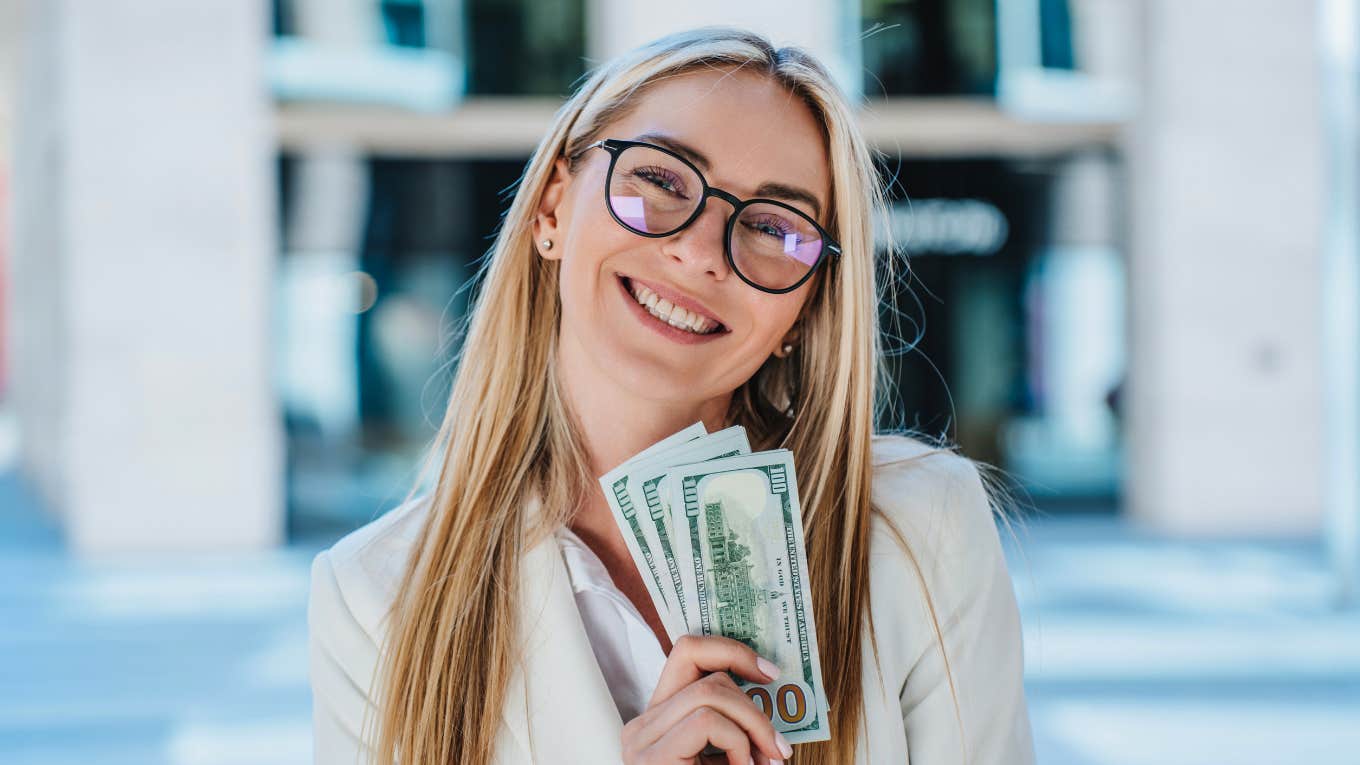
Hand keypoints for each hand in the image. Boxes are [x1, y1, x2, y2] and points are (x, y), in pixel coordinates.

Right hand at [620, 635, 795, 764]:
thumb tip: (771, 688)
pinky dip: (738, 744)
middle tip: (778, 748)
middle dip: (754, 708)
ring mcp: (641, 741)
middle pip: (707, 676)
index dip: (731, 651)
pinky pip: (706, 721)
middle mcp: (641, 726)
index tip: (770, 674)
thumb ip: (734, 726)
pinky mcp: (651, 757)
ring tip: (764, 763)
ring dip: (751, 728)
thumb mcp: (725, 757)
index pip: (687, 653)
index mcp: (658, 721)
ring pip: (709, 694)